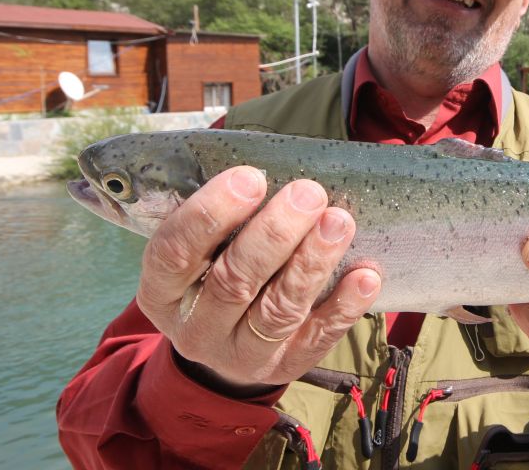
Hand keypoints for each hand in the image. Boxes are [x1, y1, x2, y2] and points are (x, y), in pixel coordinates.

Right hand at [136, 166, 381, 391]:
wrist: (228, 345)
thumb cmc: (217, 271)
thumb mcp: (200, 250)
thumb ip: (220, 215)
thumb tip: (265, 162)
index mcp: (163, 292)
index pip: (174, 253)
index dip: (210, 213)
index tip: (250, 177)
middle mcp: (197, 329)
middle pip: (233, 281)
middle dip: (274, 233)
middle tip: (308, 192)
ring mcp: (241, 354)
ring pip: (278, 309)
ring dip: (311, 262)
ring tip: (339, 222)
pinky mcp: (285, 366)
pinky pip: (318, 338)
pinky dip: (344, 306)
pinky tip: (366, 276)